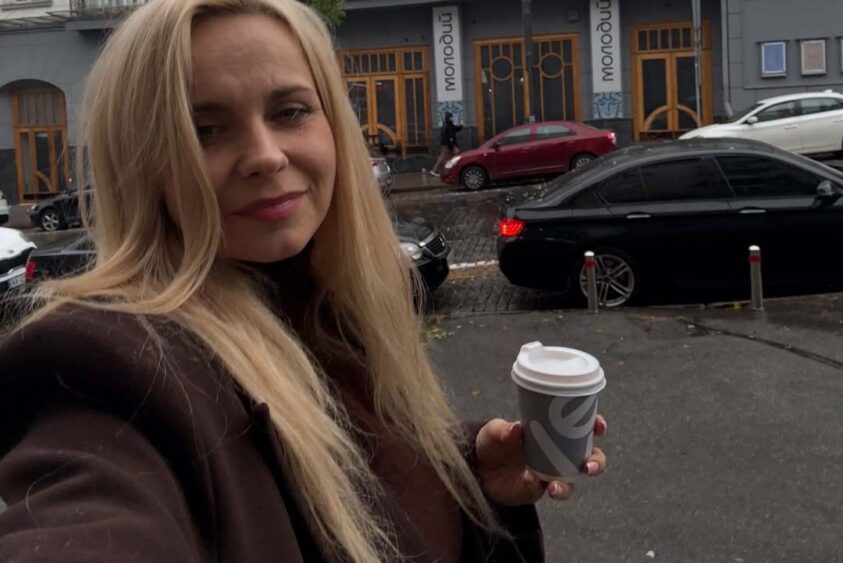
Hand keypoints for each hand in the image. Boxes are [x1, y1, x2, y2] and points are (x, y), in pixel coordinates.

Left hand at [474, 415, 606, 505]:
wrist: (477, 468)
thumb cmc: (492, 442)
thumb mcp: (493, 431)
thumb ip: (502, 430)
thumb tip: (515, 429)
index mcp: (554, 431)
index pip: (582, 426)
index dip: (596, 425)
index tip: (598, 425)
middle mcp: (558, 452)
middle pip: (589, 457)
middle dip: (596, 462)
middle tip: (587, 465)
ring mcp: (550, 472)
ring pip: (572, 481)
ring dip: (568, 485)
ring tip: (555, 486)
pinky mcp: (538, 489)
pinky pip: (546, 490)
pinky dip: (539, 486)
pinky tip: (529, 479)